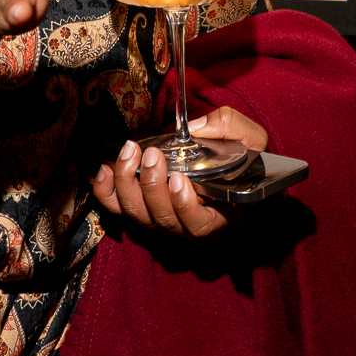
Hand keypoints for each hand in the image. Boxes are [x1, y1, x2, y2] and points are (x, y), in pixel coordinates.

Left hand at [90, 108, 268, 240]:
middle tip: (152, 155)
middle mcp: (189, 226)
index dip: (185, 207)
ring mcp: (163, 220)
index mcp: (221, 215)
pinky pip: (118, 208)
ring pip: (138, 215)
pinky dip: (106, 192)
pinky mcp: (142, 210)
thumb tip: (196, 128)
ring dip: (129, 183)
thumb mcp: (250, 139)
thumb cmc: (243, 157)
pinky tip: (105, 170)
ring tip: (130, 152)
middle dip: (152, 186)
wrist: (230, 164)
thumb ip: (231, 128)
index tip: (179, 179)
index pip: (199, 225)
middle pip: (163, 220)